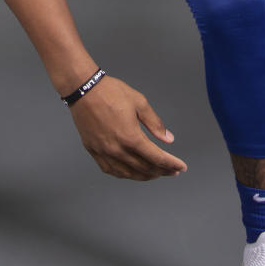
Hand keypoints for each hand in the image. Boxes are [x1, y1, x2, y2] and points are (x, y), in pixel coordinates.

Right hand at [69, 75, 186, 180]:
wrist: (83, 89)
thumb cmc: (111, 92)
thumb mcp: (139, 103)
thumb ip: (155, 123)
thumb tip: (168, 139)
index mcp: (131, 137)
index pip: (156, 158)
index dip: (171, 164)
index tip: (181, 167)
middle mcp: (117, 149)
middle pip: (144, 168)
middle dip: (162, 171)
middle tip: (172, 171)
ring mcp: (104, 152)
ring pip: (128, 173)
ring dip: (145, 176)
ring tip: (156, 174)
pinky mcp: (94, 151)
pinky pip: (111, 170)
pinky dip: (125, 174)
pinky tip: (132, 173)